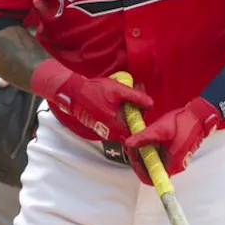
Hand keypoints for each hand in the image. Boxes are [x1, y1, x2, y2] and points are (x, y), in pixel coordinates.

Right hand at [30, 60, 153, 140]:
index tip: (145, 113)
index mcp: (117, 127)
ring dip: (128, 113)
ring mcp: (104, 131)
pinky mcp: (100, 126)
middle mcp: (111, 133)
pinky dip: (120, 114)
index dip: (143, 124)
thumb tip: (151, 104)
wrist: (73, 92)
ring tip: (129, 97)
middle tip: (139, 102)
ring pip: (122, 125)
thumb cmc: (94, 91)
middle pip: (130, 128)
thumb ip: (136, 97)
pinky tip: (119, 101)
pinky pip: (115, 123)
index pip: (136, 134)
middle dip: (136, 115)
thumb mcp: (119, 90)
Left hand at [123, 97, 219, 182]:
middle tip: (134, 146)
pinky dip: (153, 151)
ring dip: (146, 154)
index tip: (134, 157)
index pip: (151, 179)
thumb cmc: (183, 122)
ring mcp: (177, 161)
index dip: (139, 170)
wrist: (198, 116)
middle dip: (140, 159)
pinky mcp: (177, 155)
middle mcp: (175, 166)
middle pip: (152, 171)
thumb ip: (143, 138)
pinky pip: (161, 158)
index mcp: (172, 163)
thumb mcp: (160, 129)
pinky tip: (150, 139)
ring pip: (156, 163)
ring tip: (141, 141)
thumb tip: (129, 144)